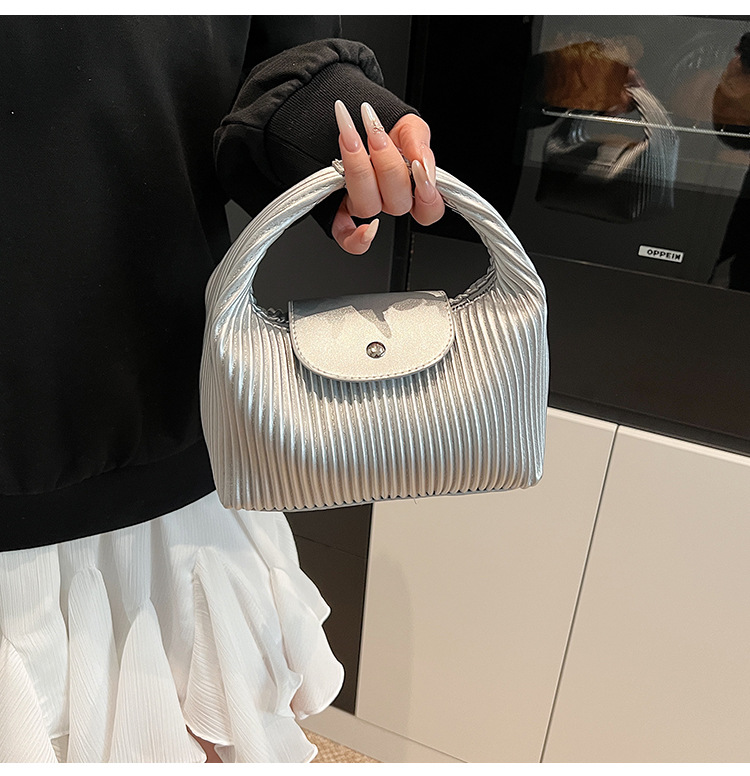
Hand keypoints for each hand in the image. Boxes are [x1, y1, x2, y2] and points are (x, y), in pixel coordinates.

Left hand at [332, 101, 444, 254]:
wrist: (345, 111)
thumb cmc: (378, 121)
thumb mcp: (407, 123)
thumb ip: (419, 140)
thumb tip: (423, 162)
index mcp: (411, 185)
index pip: (429, 209)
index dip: (429, 197)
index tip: (419, 166)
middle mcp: (388, 200)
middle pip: (398, 204)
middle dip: (387, 165)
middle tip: (376, 133)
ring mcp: (364, 206)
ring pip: (369, 207)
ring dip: (359, 171)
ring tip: (350, 135)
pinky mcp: (337, 213)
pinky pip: (346, 238)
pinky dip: (355, 239)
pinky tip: (362, 227)